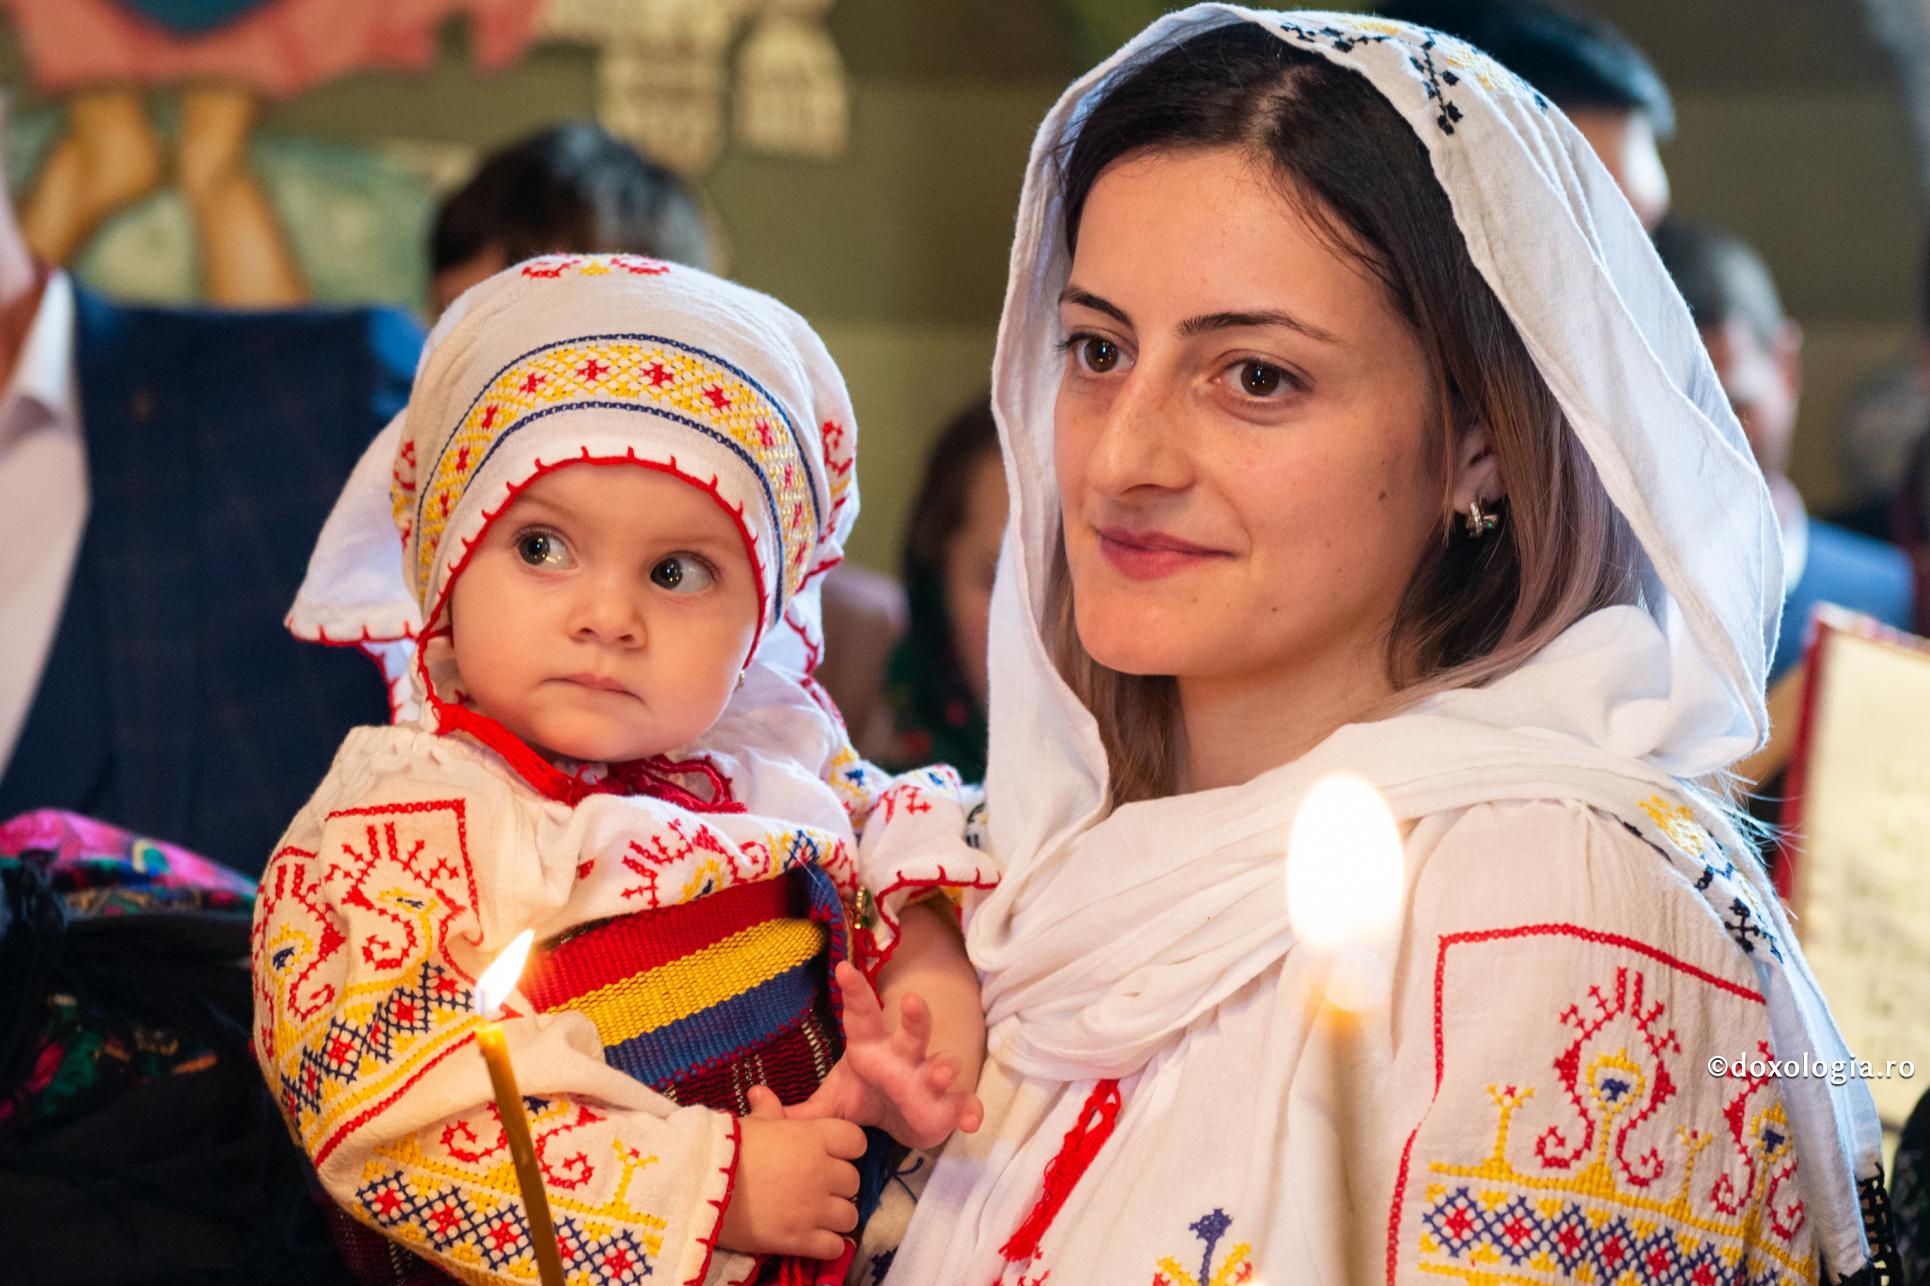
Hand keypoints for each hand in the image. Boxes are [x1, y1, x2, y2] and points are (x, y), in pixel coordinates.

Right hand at [718, 1087, 866, 1258]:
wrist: (699, 1187)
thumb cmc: (725, 1149)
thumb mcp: (750, 1124)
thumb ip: (767, 1110)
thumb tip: (761, 1092)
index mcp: (813, 1138)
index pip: (856, 1141)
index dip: (846, 1149)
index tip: (831, 1155)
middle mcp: (821, 1171)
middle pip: (853, 1181)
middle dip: (838, 1186)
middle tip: (817, 1188)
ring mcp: (814, 1208)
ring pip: (849, 1216)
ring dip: (836, 1217)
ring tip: (816, 1216)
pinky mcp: (801, 1239)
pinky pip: (835, 1247)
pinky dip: (828, 1245)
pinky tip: (812, 1238)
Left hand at [786, 961, 984, 1148]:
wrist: (902, 1119)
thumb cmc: (865, 1098)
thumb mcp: (831, 1105)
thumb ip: (799, 1110)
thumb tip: (754, 1101)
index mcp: (871, 1048)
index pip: (861, 1015)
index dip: (854, 992)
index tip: (842, 969)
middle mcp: (903, 1057)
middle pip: (911, 1030)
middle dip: (914, 1017)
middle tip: (913, 1001)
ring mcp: (928, 1079)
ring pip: (940, 1064)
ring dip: (944, 1067)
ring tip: (941, 1073)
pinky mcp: (948, 1105)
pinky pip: (962, 1104)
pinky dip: (969, 1109)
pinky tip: (971, 1119)